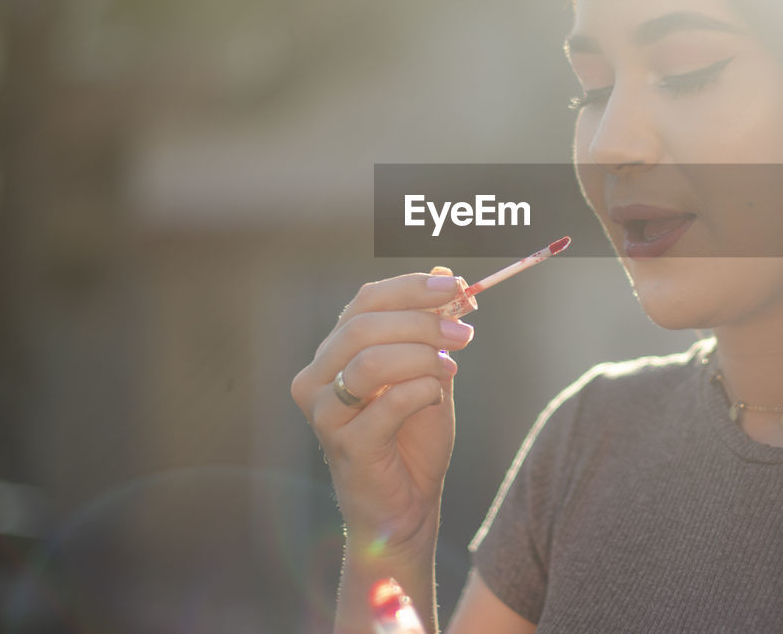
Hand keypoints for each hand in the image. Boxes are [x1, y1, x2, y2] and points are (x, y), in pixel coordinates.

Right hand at [291, 267, 472, 560]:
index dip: (411, 288)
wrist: (409, 507)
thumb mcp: (429, 372)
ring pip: (371, 361)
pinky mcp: (345, 446)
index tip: (457, 286)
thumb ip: (433, 328)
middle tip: (465, 332)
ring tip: (452, 366)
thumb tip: (448, 274)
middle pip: (364, 325)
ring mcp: (324, 414)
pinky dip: (421, 391)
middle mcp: (317, 378)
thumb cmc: (413, 439)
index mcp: (335, 352)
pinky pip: (387, 402)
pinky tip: (436, 398)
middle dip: (422, 321)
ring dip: (423, 356)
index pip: (365, 301)